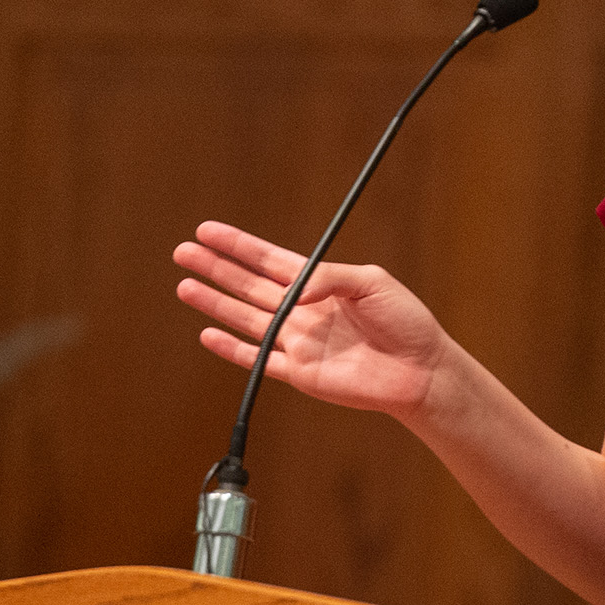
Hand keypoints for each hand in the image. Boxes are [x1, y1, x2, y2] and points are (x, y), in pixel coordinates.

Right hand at [173, 221, 452, 419]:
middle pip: (248, 285)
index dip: (237, 246)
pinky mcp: (300, 372)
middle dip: (216, 268)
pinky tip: (208, 334)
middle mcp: (302, 310)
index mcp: (319, 283)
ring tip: (185, 286)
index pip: (268, 260)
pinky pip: (259, 359)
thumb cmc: (405, 321)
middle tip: (183, 252)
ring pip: (246, 319)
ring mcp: (298, 342)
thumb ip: (329, 278)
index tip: (207, 231)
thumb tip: (293, 291)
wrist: (420, 369)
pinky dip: (232, 348)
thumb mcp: (372, 282)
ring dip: (215, 303)